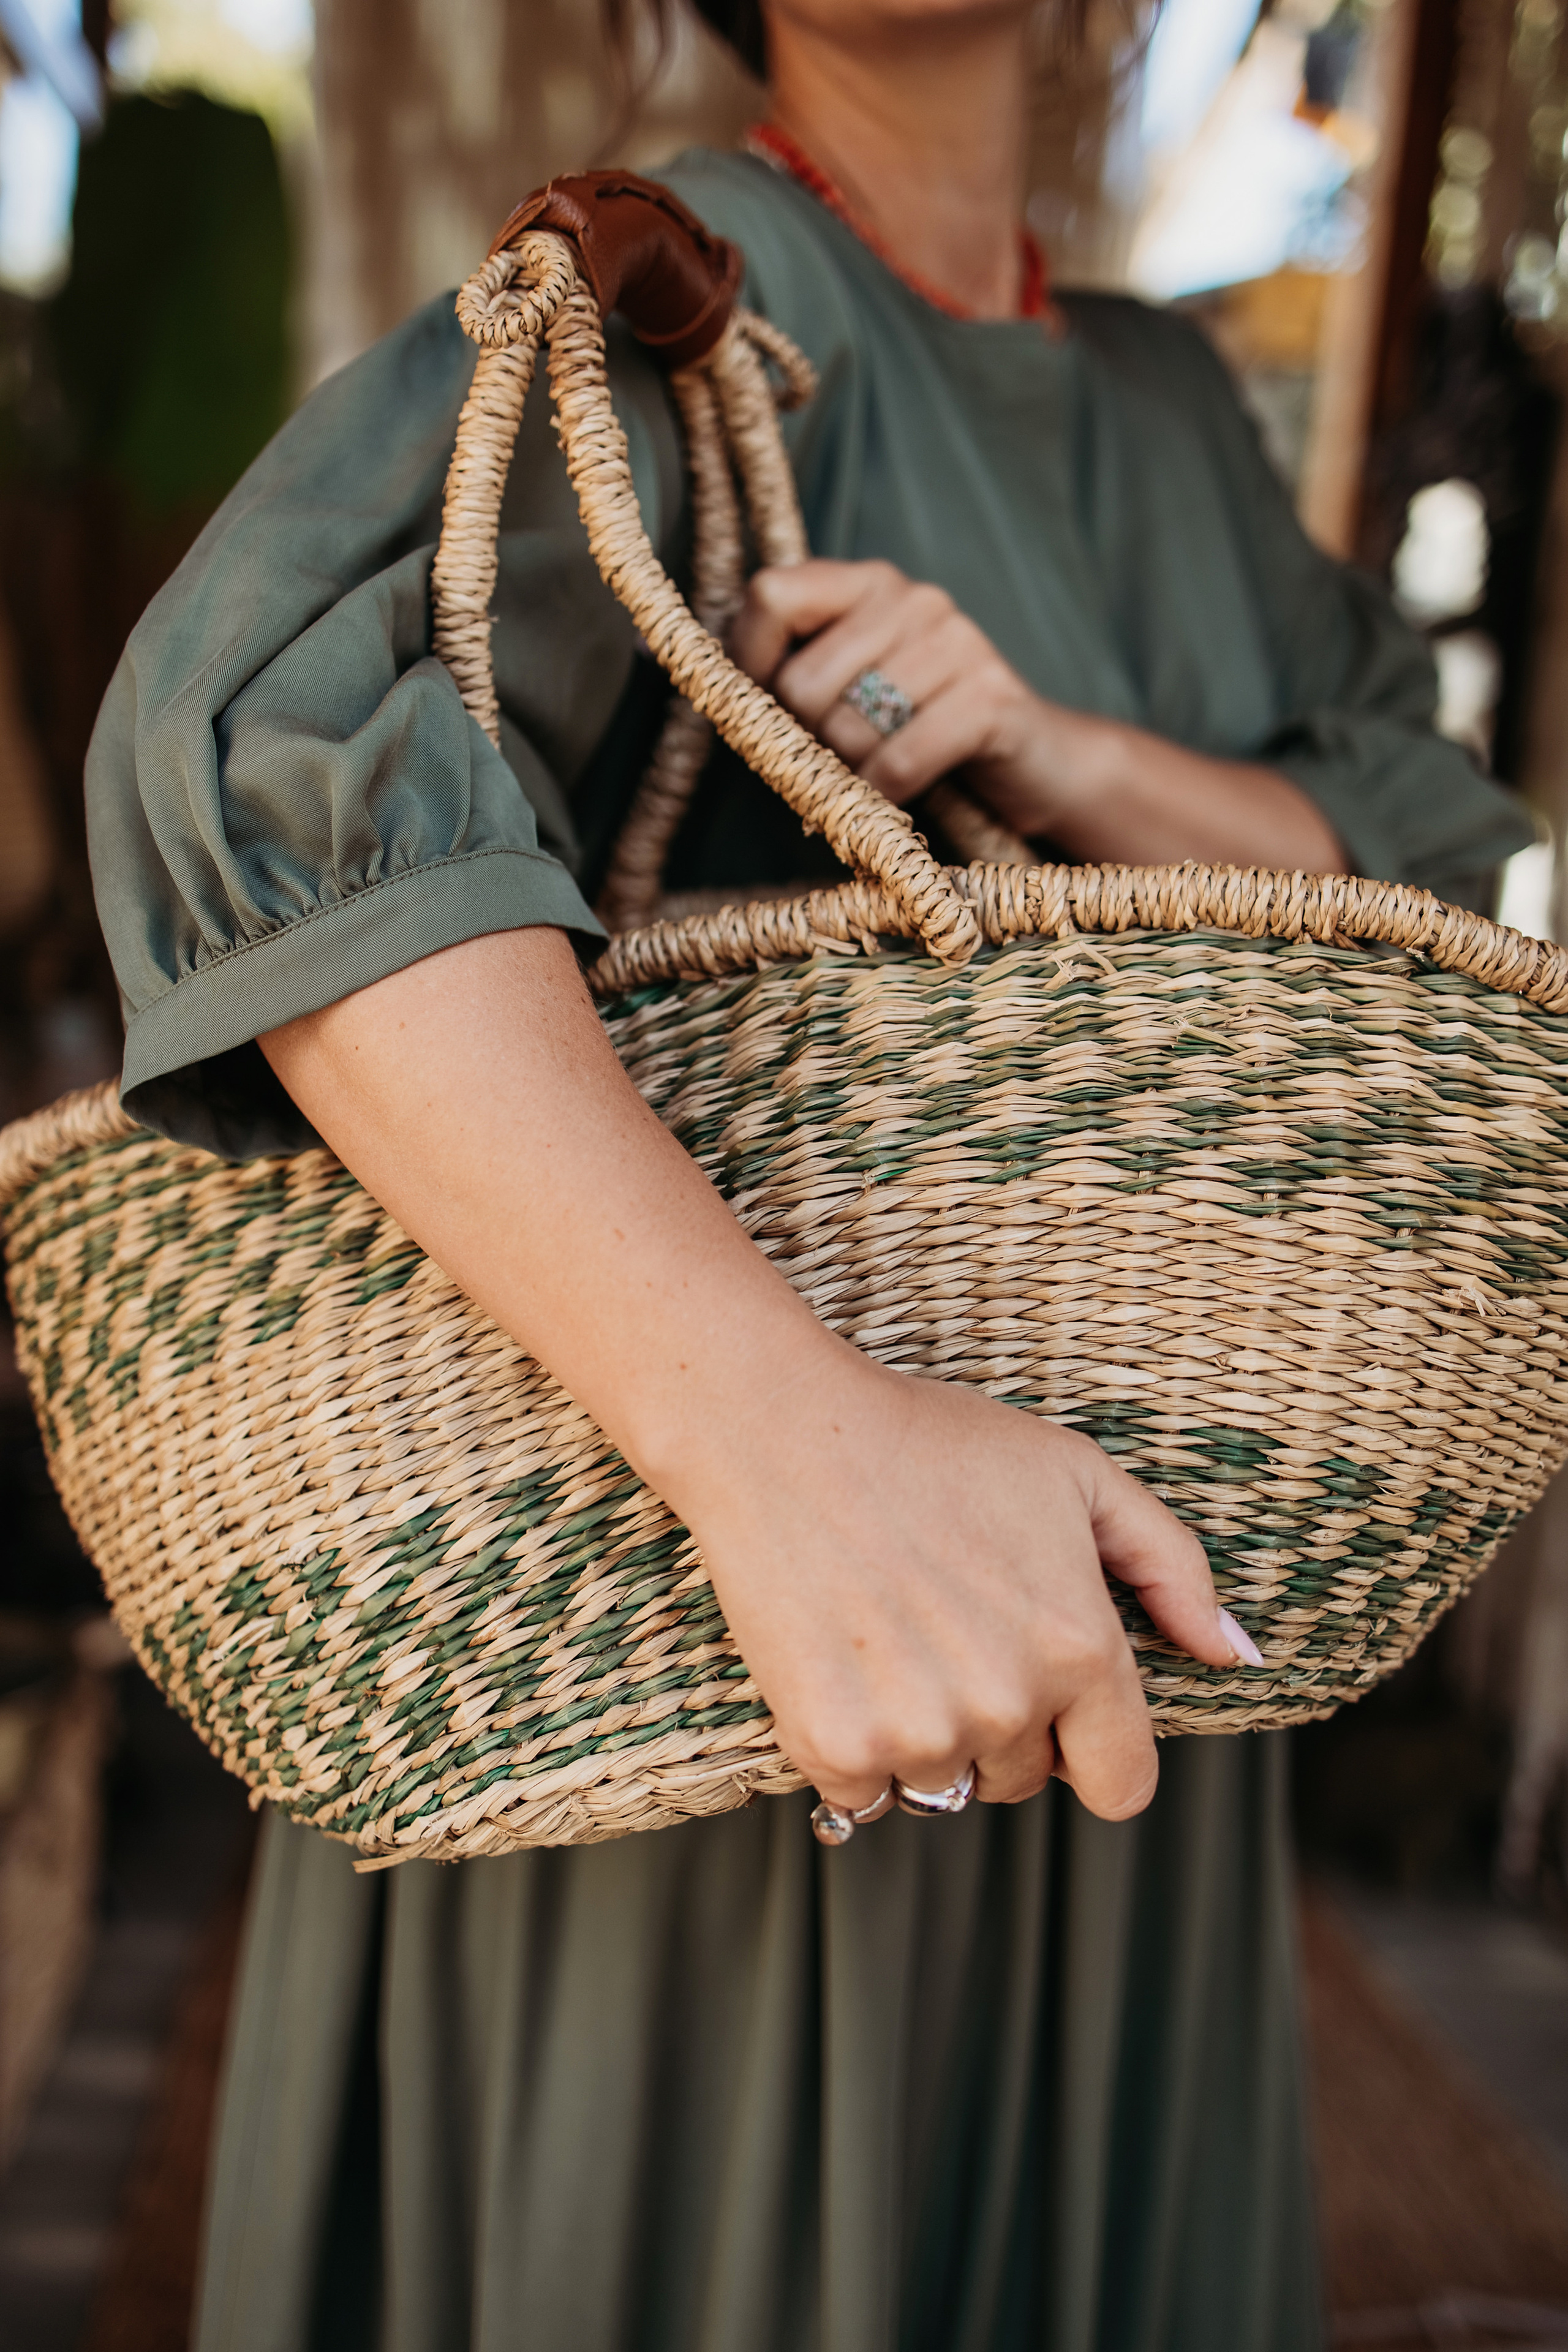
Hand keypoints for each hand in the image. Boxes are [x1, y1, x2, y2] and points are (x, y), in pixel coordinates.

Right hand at [659, 1328, 1245, 1822]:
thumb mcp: (1078, 1475)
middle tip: (949, 1629)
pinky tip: (843, 1659)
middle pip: (1024, 1781)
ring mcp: (917, 1731)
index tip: (1052, 1707)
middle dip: (1001, 1725)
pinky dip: (853, 1745)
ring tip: (893, 1636)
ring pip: (944, 1788)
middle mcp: (1008, 1704)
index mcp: (1080, 1649)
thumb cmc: (933, 1443)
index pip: (1124, 1785)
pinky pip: (862, 1793)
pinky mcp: (833, 1743)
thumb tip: (1234, 1655)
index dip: (1091, 1749)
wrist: (786, 1431)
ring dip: (925, 1736)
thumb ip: (1172, 1569)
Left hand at [731, 555, 1062, 837]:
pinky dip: (886, 798)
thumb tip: (676, 666)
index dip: (749, 663)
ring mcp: (958, 642)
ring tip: (883, 772)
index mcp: (868, 583)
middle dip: (810, 741)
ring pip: (846, 731)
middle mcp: (913, 599)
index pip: (770, 595)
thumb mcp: (848, 692)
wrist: (1038, 767)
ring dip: (853, 775)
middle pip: (801, 683)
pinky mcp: (989, 700)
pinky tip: (903, 795)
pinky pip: (895, 764)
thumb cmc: (920, 734)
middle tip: (845, 757)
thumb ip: (780, 672)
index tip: (765, 708)